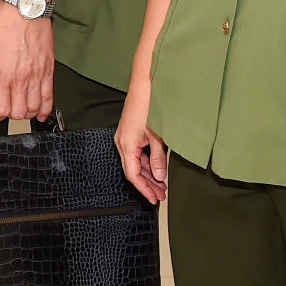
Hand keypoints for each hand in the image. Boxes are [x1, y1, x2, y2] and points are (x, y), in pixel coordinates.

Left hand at [0, 0, 53, 120]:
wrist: (24, 8)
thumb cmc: (2, 24)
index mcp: (1, 75)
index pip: (0, 110)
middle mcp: (20, 79)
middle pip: (18, 113)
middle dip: (10, 115)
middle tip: (5, 108)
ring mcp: (37, 76)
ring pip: (34, 108)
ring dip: (26, 113)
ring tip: (20, 108)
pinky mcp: (49, 70)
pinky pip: (50, 97)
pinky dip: (45, 109)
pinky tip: (39, 113)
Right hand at [114, 80, 167, 202]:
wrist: (144, 87)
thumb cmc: (148, 107)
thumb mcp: (157, 137)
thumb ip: (158, 158)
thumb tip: (160, 176)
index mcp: (126, 145)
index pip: (133, 174)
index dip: (144, 188)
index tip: (154, 198)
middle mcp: (123, 143)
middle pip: (134, 170)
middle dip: (148, 184)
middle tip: (161, 195)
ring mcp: (126, 138)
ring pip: (137, 162)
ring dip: (150, 173)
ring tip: (162, 184)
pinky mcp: (131, 133)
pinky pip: (138, 153)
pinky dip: (148, 162)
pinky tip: (158, 168)